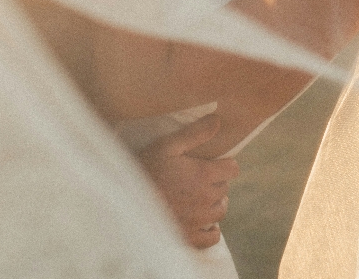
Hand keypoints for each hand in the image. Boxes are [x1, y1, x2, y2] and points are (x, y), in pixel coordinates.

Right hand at [137, 114, 238, 248]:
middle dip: (216, 181)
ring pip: (220, 211)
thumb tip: (217, 120)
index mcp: (204, 175)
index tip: (214, 162)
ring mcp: (199, 221)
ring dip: (215, 202)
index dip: (225, 164)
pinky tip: (202, 220)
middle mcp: (206, 199)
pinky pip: (211, 237)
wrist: (126, 201)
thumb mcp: (168, 145)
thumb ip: (195, 133)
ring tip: (201, 196)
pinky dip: (211, 229)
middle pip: (224, 188)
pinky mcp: (189, 237)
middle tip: (200, 176)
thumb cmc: (146, 169)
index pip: (232, 169)